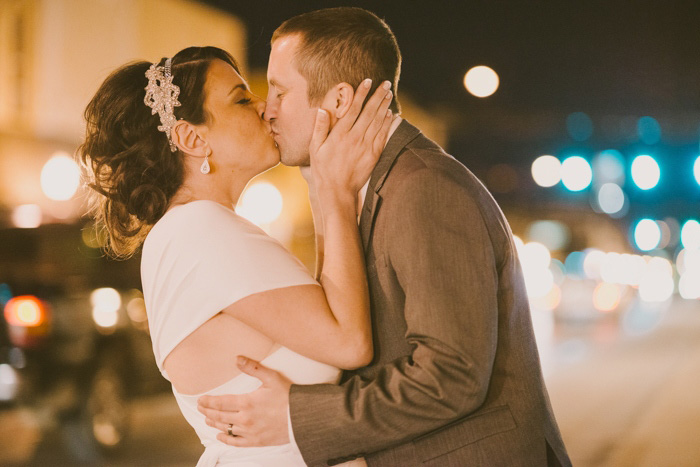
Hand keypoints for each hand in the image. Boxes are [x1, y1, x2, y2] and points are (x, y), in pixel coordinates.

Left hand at [197, 356, 291, 446]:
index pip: (220, 402)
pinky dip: (226, 439)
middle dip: (207, 412)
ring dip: (214, 424)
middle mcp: (244, 419)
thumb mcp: (272, 378)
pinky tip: (220, 436)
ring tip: (207, 419)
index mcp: (246, 403)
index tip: (200, 399)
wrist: (303, 418)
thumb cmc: (288, 397)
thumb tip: (237, 358)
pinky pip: (236, 442)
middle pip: (219, 416)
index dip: (208, 401)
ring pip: (225, 429)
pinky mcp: (256, 441)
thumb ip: (253, 368)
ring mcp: (249, 432)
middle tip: (200, 408)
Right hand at [310, 79, 393, 197]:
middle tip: (386, 83)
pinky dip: (387, 123)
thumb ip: (320, 128)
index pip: (353, 109)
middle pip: (369, 112)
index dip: (361, 94)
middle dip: (378, 96)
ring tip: (389, 93)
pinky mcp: (374, 155)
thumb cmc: (323, 170)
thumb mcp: (315, 149)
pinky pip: (382, 135)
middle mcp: (355, 138)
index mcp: (340, 134)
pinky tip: (390, 113)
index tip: (368, 81)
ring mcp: (366, 147)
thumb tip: (322, 109)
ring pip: (378, 121)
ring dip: (384, 106)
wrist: (337, 191)